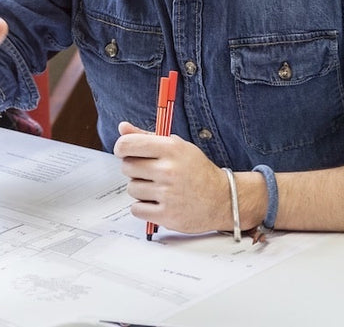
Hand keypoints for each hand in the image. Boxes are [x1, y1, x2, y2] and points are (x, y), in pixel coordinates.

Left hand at [113, 121, 230, 234]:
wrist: (222, 199)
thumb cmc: (197, 171)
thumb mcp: (177, 146)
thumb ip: (147, 137)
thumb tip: (122, 127)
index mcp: (171, 149)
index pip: (127, 144)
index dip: (122, 148)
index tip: (125, 152)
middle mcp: (169, 170)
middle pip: (126, 167)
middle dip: (135, 170)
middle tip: (150, 173)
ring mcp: (168, 194)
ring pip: (131, 189)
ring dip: (141, 190)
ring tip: (160, 189)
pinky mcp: (167, 215)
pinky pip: (136, 209)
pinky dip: (144, 207)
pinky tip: (158, 202)